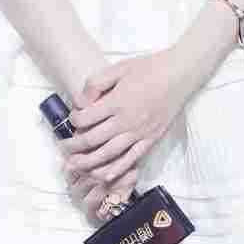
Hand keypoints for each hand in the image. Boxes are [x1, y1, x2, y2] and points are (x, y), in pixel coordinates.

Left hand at [59, 50, 189, 220]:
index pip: (86, 118)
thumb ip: (96, 83)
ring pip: (109, 154)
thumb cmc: (148, 68)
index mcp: (117, 101)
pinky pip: (132, 159)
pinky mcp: (151, 139)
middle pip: (93, 140)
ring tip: (75, 166)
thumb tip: (81, 101)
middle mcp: (127, 120)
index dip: (73, 120)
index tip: (72, 118)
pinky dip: (117, 169)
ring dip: (89, 162)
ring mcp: (140, 132)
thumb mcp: (118, 68)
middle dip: (74, 146)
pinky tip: (105, 175)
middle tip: (63, 149)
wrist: (179, 75)